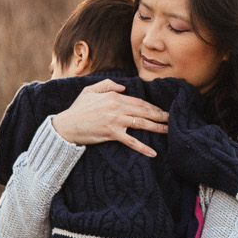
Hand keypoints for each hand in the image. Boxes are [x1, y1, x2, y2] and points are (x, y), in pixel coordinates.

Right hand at [52, 79, 167, 157]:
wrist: (66, 125)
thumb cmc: (77, 109)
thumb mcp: (90, 90)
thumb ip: (107, 85)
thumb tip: (123, 87)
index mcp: (113, 96)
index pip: (138, 101)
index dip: (152, 106)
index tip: (161, 110)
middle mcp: (117, 107)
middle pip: (143, 111)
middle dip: (159, 115)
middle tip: (171, 118)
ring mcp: (115, 121)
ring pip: (141, 123)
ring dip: (157, 127)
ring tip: (168, 130)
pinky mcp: (112, 134)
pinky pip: (131, 141)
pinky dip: (143, 147)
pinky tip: (153, 152)